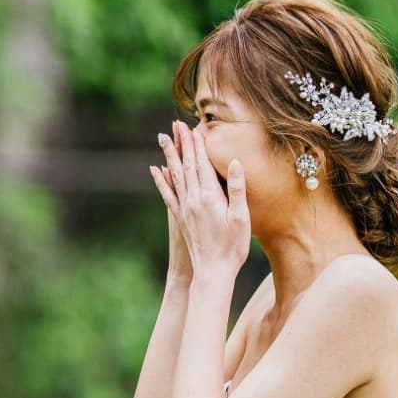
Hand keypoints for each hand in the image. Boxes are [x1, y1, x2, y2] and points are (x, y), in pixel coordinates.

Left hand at [152, 121, 248, 278]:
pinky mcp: (180, 218)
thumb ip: (236, 190)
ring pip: (175, 176)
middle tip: (176, 125)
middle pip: (186, 165)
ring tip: (164, 139)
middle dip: (182, 144)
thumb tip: (234, 163)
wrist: (211, 272)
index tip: (193, 127)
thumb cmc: (232, 247)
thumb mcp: (241, 218)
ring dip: (170, 156)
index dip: (197, 145)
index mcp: (209, 197)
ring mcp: (184, 208)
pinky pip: (167, 194)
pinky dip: (161, 179)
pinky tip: (155, 169)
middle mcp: (192, 200)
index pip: (201, 164)